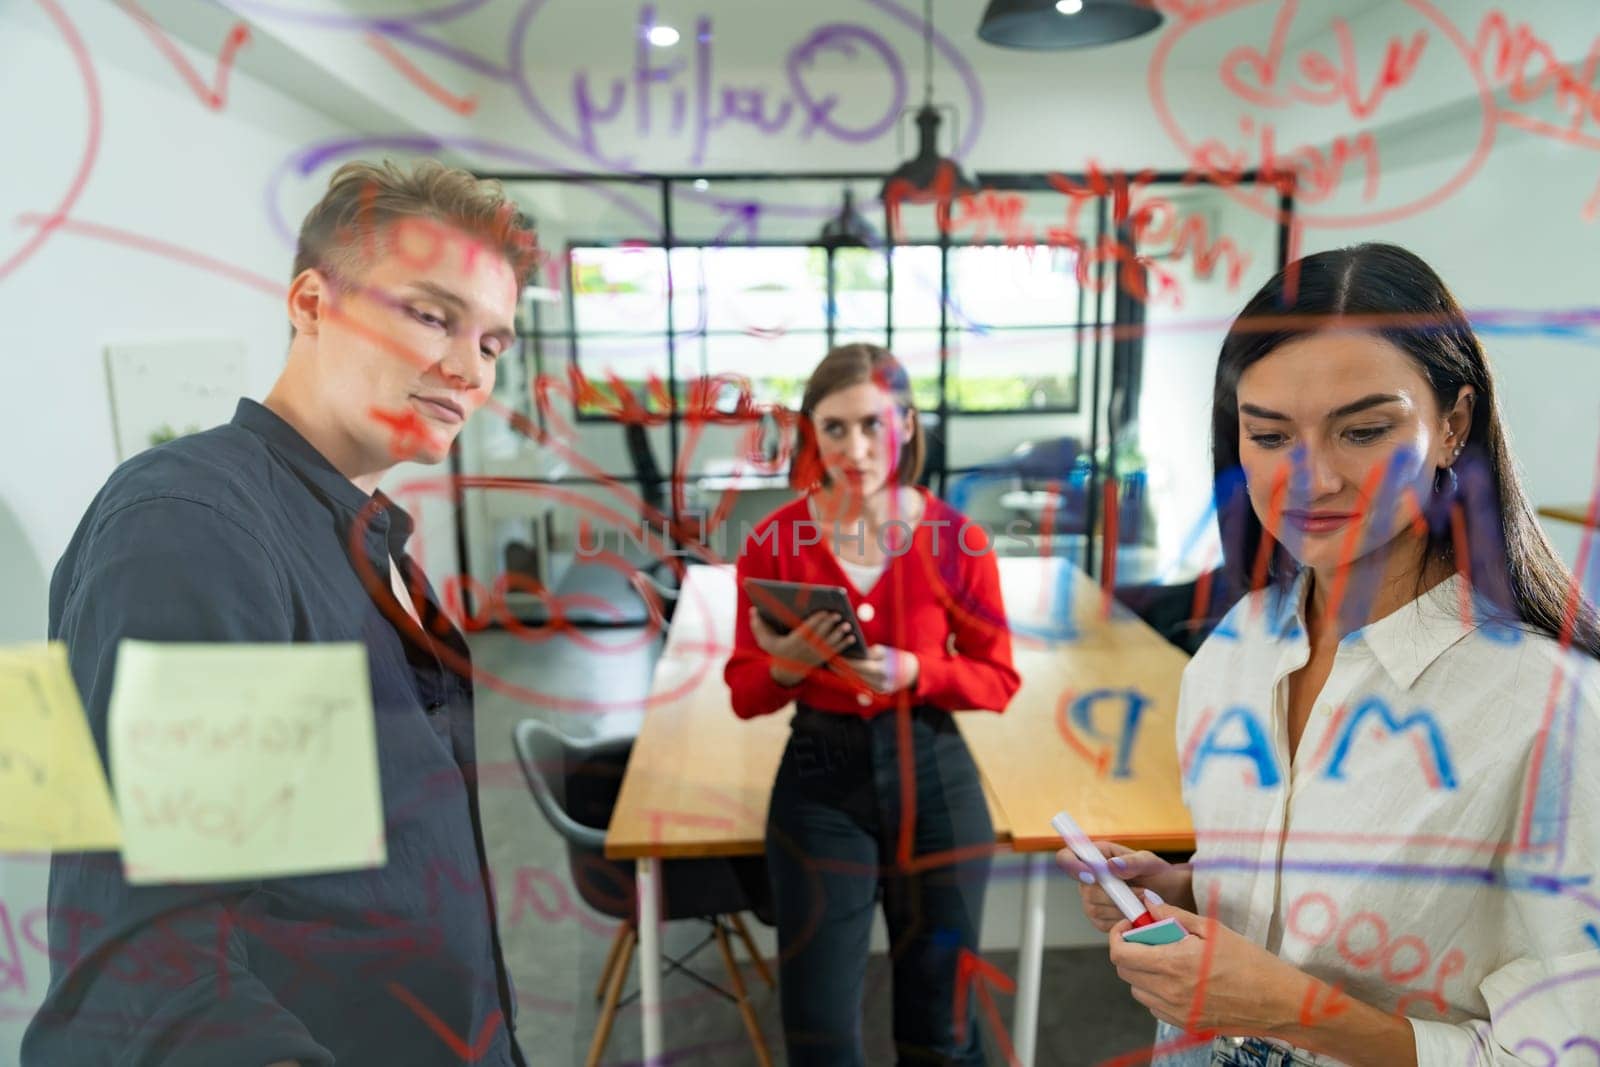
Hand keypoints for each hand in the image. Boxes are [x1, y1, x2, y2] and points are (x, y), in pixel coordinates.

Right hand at [749, 608, 856, 682]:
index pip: (808, 629)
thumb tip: (752, 610)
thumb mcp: (765, 640)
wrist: (786, 673)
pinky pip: (836, 651)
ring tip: (847, 625)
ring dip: (840, 634)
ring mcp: (816, 655)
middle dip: (831, 625)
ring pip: (830, 643)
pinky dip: (844, 644)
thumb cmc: (776, 652)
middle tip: (839, 615)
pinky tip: (851, 637)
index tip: (825, 611)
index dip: (818, 620)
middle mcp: (806, 649)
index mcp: (793, 642)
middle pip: (820, 635)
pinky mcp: (823, 659)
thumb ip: (758, 625)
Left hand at [832, 644, 918, 692]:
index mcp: (883, 669)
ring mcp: (880, 690)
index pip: (861, 666)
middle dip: (842, 669)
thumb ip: (871, 653)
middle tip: (829, 662)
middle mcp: (881, 682)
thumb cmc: (898, 658)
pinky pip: (862, 687)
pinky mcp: (879, 694)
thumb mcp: (886, 651)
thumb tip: (855, 653)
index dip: (847, 661)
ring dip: (844, 676)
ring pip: (857, 683)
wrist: (914, 673)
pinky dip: (852, 681)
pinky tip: (843, 676)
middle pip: (856, 676)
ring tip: (833, 668)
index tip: (836, 655)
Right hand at [1056, 842, 1193, 930]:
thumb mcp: (1149, 862)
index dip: (1072, 866)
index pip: (1066, 858)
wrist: (1168, 896)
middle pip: (1085, 890)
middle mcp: (1087, 879)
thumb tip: (1111, 865)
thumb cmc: (1156, 873)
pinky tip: (1135, 914)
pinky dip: (1121, 921)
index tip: (1092, 875)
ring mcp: (1091, 901)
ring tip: (1143, 902)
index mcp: (1094, 856)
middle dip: (1113, 895)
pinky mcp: (1099, 920)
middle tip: (1141, 892)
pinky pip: (1102, 924)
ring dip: (1121, 908)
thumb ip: (1132, 862)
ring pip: (1094, 909)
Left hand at [1107, 903, 1304, 1036]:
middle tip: (1150, 938)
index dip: (1118, 935)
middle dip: (1130, 950)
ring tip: (1166, 959)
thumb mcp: (1212, 929)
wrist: (1279, 1001)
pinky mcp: (1185, 1024)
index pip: (1120, 954)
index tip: (1129, 925)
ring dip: (1142, 972)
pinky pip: (1155, 1006)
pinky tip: (1178, 980)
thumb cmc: (1250, 962)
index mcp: (1173, 963)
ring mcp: (1176, 1012)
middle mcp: (1169, 991)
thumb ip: (1173, 915)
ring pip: (1138, 991)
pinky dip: (1156, 991)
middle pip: (1125, 972)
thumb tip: (1147, 904)